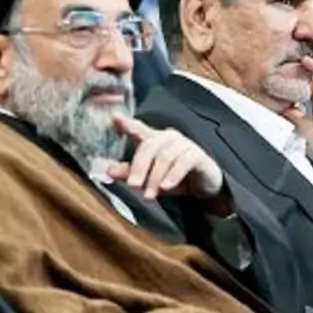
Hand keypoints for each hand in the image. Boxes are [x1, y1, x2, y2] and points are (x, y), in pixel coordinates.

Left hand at [106, 115, 226, 206]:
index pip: (138, 129)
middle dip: (139, 166)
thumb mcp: (149, 178)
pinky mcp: (197, 155)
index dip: (126, 123)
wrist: (204, 184)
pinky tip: (165, 187)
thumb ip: (129, 173)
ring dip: (155, 177)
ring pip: (165, 156)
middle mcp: (168, 137)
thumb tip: (108, 170)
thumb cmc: (173, 176)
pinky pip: (183, 162)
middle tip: (133, 185)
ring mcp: (183, 144)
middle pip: (149, 145)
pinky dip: (173, 175)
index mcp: (154, 140)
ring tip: (149, 195)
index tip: (114, 118)